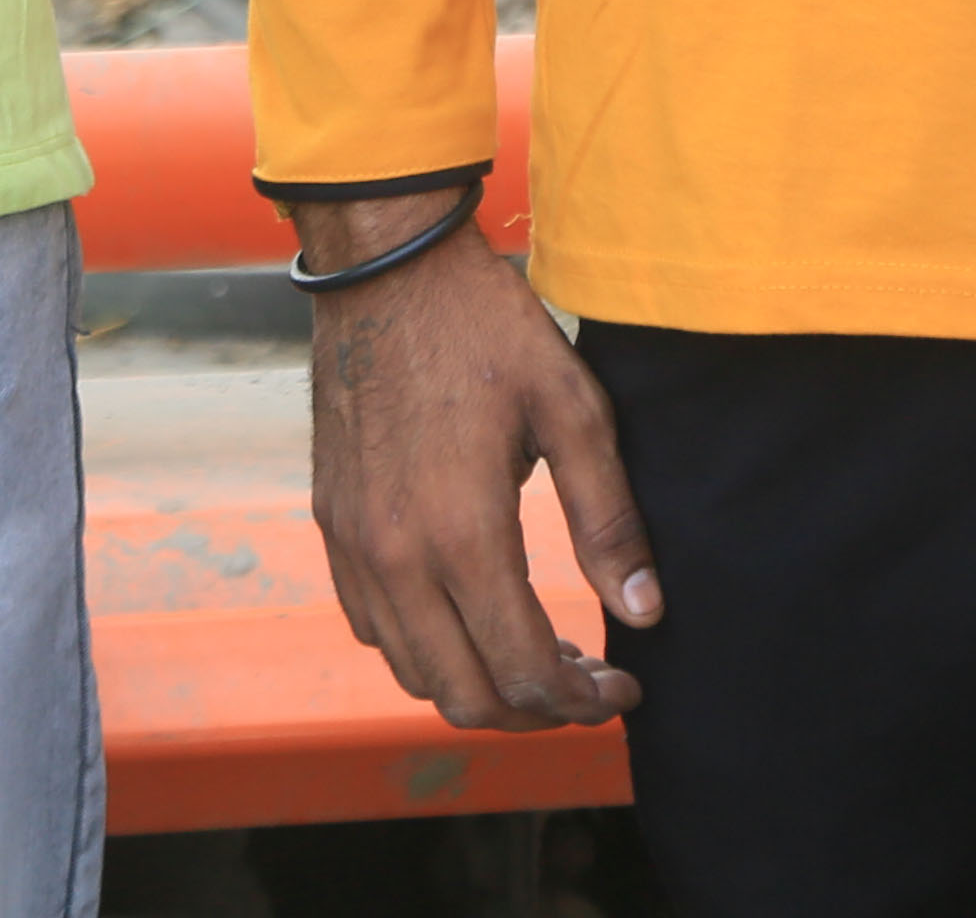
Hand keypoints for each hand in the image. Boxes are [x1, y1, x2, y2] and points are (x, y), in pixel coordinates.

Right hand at [298, 195, 656, 729]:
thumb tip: (643, 612)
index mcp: (460, 532)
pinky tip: (472, 614)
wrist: (384, 264)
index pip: (522, 669)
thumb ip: (609, 519)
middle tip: (587, 684)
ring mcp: (354, 544)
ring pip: (415, 673)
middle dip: (535, 711)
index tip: (624, 688)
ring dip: (479, 686)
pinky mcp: (332, 525)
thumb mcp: (571, 407)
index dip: (582, 701)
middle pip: (465, 696)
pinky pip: (373, 628)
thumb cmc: (484, 325)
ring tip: (537, 652)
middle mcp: (395, 556)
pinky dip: (426, 650)